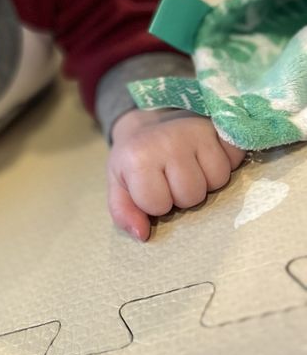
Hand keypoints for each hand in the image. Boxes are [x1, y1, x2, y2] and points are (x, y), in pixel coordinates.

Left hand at [107, 108, 244, 240]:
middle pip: (193, 195)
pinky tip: (207, 154)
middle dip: (183, 194)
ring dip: (207, 180)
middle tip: (173, 176)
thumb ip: (123, 212)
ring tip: (191, 166)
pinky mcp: (219, 124)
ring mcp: (196, 131)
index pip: (159, 205)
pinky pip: (236, 158)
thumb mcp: (119, 184)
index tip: (152, 186)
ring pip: (218, 180)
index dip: (157, 203)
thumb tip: (142, 235)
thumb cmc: (135, 157)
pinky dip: (227, 161)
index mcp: (138, 158)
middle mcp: (168, 142)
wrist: (149, 119)